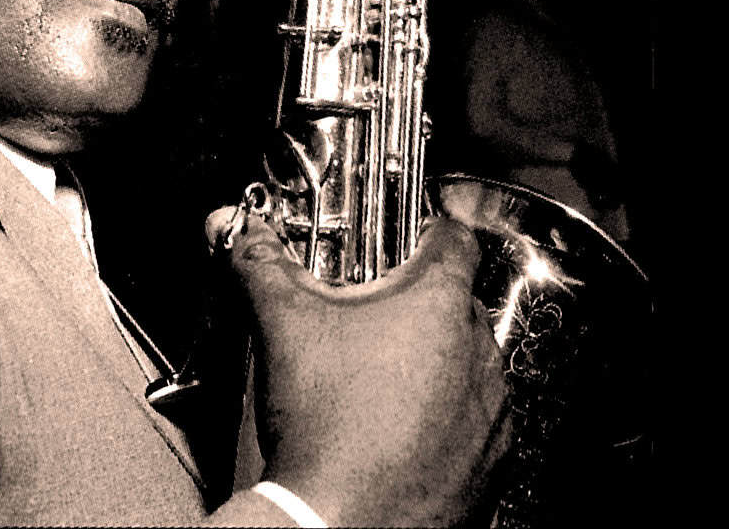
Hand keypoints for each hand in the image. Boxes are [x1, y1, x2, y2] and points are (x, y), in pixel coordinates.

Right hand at [206, 205, 511, 526]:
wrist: (340, 528)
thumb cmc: (326, 430)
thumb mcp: (282, 327)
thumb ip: (260, 265)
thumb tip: (236, 230)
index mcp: (440, 305)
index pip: (454, 237)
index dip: (426, 230)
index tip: (404, 239)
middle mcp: (479, 353)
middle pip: (454, 303)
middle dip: (415, 305)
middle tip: (368, 320)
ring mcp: (491, 412)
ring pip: (466, 364)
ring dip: (433, 364)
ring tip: (376, 383)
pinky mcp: (491, 463)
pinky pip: (474, 423)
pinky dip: (443, 419)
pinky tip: (394, 431)